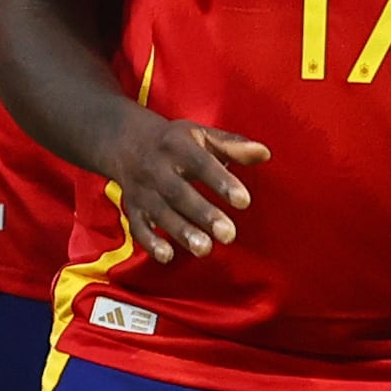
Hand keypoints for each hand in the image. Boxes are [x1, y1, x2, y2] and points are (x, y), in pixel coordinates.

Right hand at [102, 109, 265, 257]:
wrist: (125, 142)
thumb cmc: (175, 142)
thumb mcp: (201, 135)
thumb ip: (232, 145)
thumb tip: (265, 153)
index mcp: (176, 146)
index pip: (201, 164)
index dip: (221, 182)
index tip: (244, 201)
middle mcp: (156, 168)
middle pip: (178, 193)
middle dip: (203, 214)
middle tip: (229, 234)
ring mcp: (142, 190)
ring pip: (159, 213)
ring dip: (181, 231)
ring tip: (205, 250)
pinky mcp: (132, 207)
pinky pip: (137, 227)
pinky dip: (149, 242)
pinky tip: (168, 256)